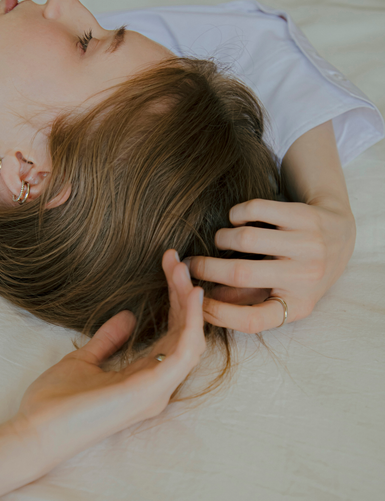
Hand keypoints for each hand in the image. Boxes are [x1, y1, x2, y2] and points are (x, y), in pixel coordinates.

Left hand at [10, 249, 204, 469]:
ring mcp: (156, 389)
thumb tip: (127, 316)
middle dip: (182, 294)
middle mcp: (157, 385)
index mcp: (143, 378)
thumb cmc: (57, 401)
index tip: (167, 268)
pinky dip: (191, 321)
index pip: (170, 334)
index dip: (173, 301)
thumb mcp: (85, 359)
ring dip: (188, 301)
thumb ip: (109, 339)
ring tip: (181, 268)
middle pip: (183, 333)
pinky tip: (189, 294)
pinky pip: (183, 351)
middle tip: (177, 260)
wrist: (35, 430)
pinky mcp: (150, 389)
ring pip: (189, 339)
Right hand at [187, 198, 355, 332]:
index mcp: (299, 304)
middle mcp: (307, 276)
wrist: (341, 234)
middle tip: (190, 264)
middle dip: (205, 268)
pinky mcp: (304, 216)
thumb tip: (204, 303)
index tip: (194, 302)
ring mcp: (308, 244)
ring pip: (244, 238)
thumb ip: (248, 300)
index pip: (253, 319)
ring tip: (222, 240)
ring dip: (222, 238)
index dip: (217, 314)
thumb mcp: (283, 292)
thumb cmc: (301, 269)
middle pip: (240, 274)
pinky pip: (254, 210)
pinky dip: (236, 214)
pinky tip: (238, 219)